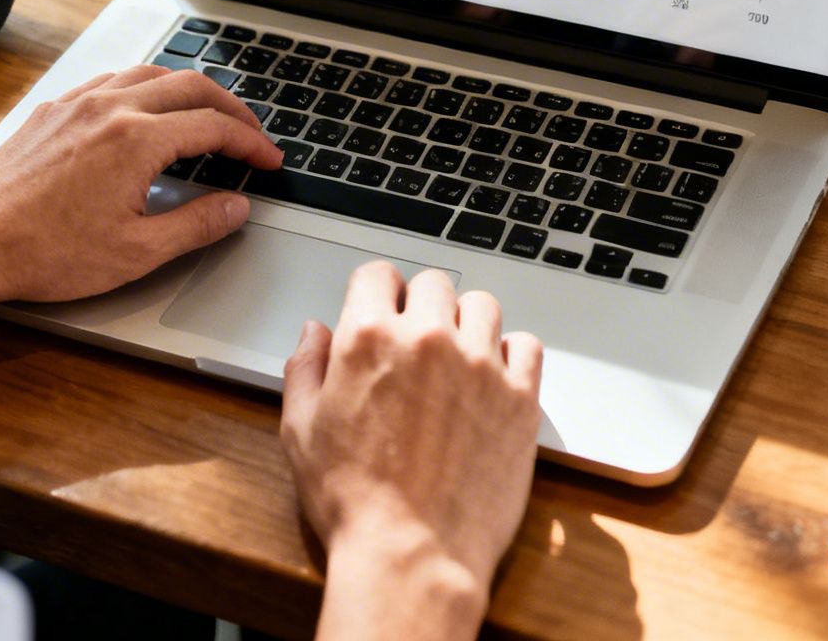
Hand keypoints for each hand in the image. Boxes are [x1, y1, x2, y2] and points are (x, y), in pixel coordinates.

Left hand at [0, 64, 283, 302]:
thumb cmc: (43, 251)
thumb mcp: (136, 252)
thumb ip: (196, 224)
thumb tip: (235, 208)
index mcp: (136, 140)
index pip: (214, 127)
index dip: (251, 143)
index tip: (268, 160)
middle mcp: (109, 108)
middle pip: (190, 86)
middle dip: (230, 107)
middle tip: (250, 134)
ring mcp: (77, 104)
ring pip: (149, 73)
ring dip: (188, 90)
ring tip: (207, 115)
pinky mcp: (52, 111)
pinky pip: (110, 80)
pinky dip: (144, 87)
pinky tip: (145, 110)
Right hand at [281, 262, 543, 640]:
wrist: (412, 554)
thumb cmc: (354, 501)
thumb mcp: (300, 431)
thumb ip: (305, 369)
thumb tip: (314, 333)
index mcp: (370, 338)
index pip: (377, 274)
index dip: (374, 293)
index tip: (380, 310)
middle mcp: (428, 339)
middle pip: (433, 284)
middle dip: (420, 305)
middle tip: (415, 341)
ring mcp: (480, 366)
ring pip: (483, 305)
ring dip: (467, 323)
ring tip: (456, 357)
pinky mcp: (520, 398)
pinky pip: (526, 345)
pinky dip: (511, 354)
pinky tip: (492, 378)